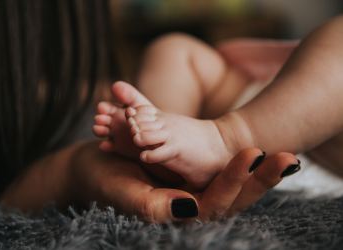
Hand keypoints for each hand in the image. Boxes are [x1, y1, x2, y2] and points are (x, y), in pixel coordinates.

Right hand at [72, 143, 299, 221]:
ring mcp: (191, 191)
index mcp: (178, 214)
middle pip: (234, 198)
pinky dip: (240, 162)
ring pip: (232, 184)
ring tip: (286, 156)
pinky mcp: (189, 177)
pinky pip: (219, 171)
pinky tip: (259, 150)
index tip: (253, 154)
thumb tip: (192, 207)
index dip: (236, 180)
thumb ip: (155, 206)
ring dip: (259, 171)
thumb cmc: (105, 183)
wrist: (94, 168)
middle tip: (289, 159)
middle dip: (261, 179)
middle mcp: (190, 206)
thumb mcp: (127, 194)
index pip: (216, 204)